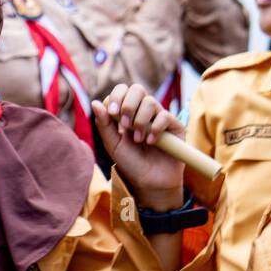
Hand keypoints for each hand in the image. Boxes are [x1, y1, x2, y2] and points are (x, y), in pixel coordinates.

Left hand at [92, 83, 184, 208]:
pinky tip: (151, 142)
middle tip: (124, 125)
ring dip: (140, 121)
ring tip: (137, 140)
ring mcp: (160, 117)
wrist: (149, 180)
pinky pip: (165, 116)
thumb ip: (104, 124)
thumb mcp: (113, 144)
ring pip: (150, 102)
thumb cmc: (130, 162)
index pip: (122, 90)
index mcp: (127, 112)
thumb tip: (95, 102)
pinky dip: (155, 128)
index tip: (112, 113)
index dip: (116, 96)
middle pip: (137, 89)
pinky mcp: (174, 126)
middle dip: (128, 105)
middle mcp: (144, 111)